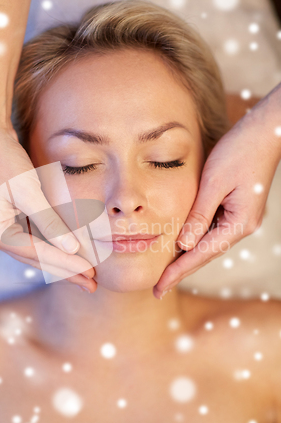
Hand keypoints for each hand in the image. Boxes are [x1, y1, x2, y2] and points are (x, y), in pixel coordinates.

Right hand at [0, 111, 96, 291]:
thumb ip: (49, 222)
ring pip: (36, 252)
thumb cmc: (5, 160)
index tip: (90, 274)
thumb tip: (71, 249)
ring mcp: (0, 229)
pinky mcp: (8, 221)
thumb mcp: (29, 191)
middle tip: (92, 285)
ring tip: (85, 276)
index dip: (66, 264)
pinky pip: (33, 240)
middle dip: (66, 271)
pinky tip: (68, 254)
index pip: (39, 255)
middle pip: (37, 259)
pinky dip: (52, 247)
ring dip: (61, 263)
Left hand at [153, 99, 280, 298]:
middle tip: (157, 290)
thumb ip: (198, 215)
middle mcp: (241, 226)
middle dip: (180, 271)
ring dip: (186, 258)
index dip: (177, 271)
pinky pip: (211, 230)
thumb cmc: (239, 152)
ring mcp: (240, 219)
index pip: (200, 254)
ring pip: (208, 244)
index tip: (159, 287)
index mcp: (238, 224)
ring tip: (165, 274)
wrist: (264, 133)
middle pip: (205, 254)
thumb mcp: (213, 183)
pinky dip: (194, 240)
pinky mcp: (235, 210)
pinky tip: (180, 247)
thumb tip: (184, 245)